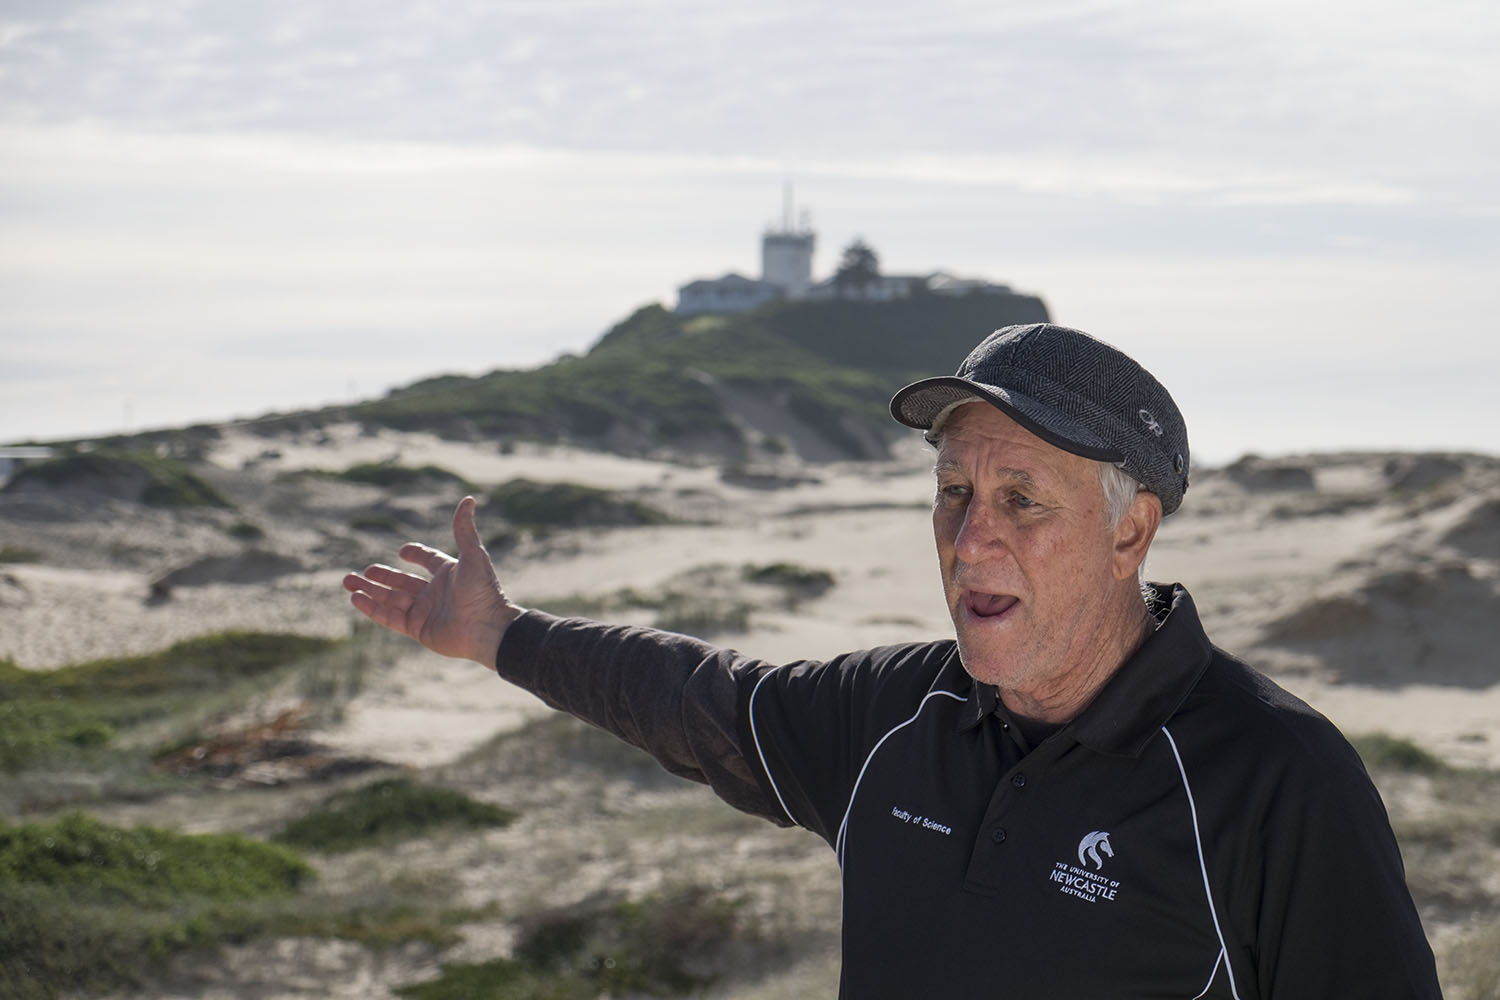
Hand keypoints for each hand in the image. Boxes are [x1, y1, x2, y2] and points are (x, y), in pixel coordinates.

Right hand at [342, 496, 519, 669]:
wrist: (487, 629)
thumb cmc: (482, 591)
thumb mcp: (473, 556)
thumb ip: (464, 529)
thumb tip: (468, 499)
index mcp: (449, 574)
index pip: (429, 561)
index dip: (416, 554)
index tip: (403, 551)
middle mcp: (436, 592)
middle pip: (402, 582)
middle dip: (380, 577)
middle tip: (360, 572)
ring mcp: (426, 611)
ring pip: (391, 599)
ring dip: (370, 591)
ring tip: (348, 582)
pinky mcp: (418, 629)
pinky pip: (390, 617)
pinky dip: (373, 608)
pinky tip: (356, 598)